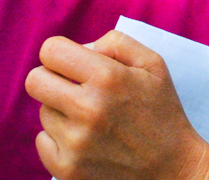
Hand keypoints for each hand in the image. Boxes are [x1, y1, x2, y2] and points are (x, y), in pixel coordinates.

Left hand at [26, 31, 208, 179]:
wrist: (174, 169)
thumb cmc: (161, 111)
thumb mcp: (152, 63)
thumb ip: (115, 42)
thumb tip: (81, 48)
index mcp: (106, 77)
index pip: (50, 51)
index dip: (60, 54)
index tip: (73, 64)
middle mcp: (88, 109)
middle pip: (34, 80)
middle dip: (52, 78)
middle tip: (73, 88)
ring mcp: (75, 142)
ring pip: (42, 111)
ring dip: (61, 111)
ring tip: (91, 119)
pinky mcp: (68, 169)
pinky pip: (41, 141)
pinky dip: (57, 138)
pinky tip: (83, 139)